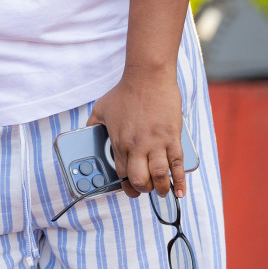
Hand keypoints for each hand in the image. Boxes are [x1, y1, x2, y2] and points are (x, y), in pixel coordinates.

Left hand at [86, 69, 184, 199]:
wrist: (147, 77)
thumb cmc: (124, 92)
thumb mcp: (101, 108)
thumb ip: (93, 124)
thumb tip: (87, 133)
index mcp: (119, 142)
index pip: (121, 173)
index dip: (126, 185)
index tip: (130, 188)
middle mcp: (137, 146)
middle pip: (140, 179)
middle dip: (143, 189)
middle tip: (147, 188)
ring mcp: (157, 143)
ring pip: (160, 176)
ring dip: (161, 189)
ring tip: (162, 191)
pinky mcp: (173, 138)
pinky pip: (178, 165)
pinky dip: (180, 181)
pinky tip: (180, 191)